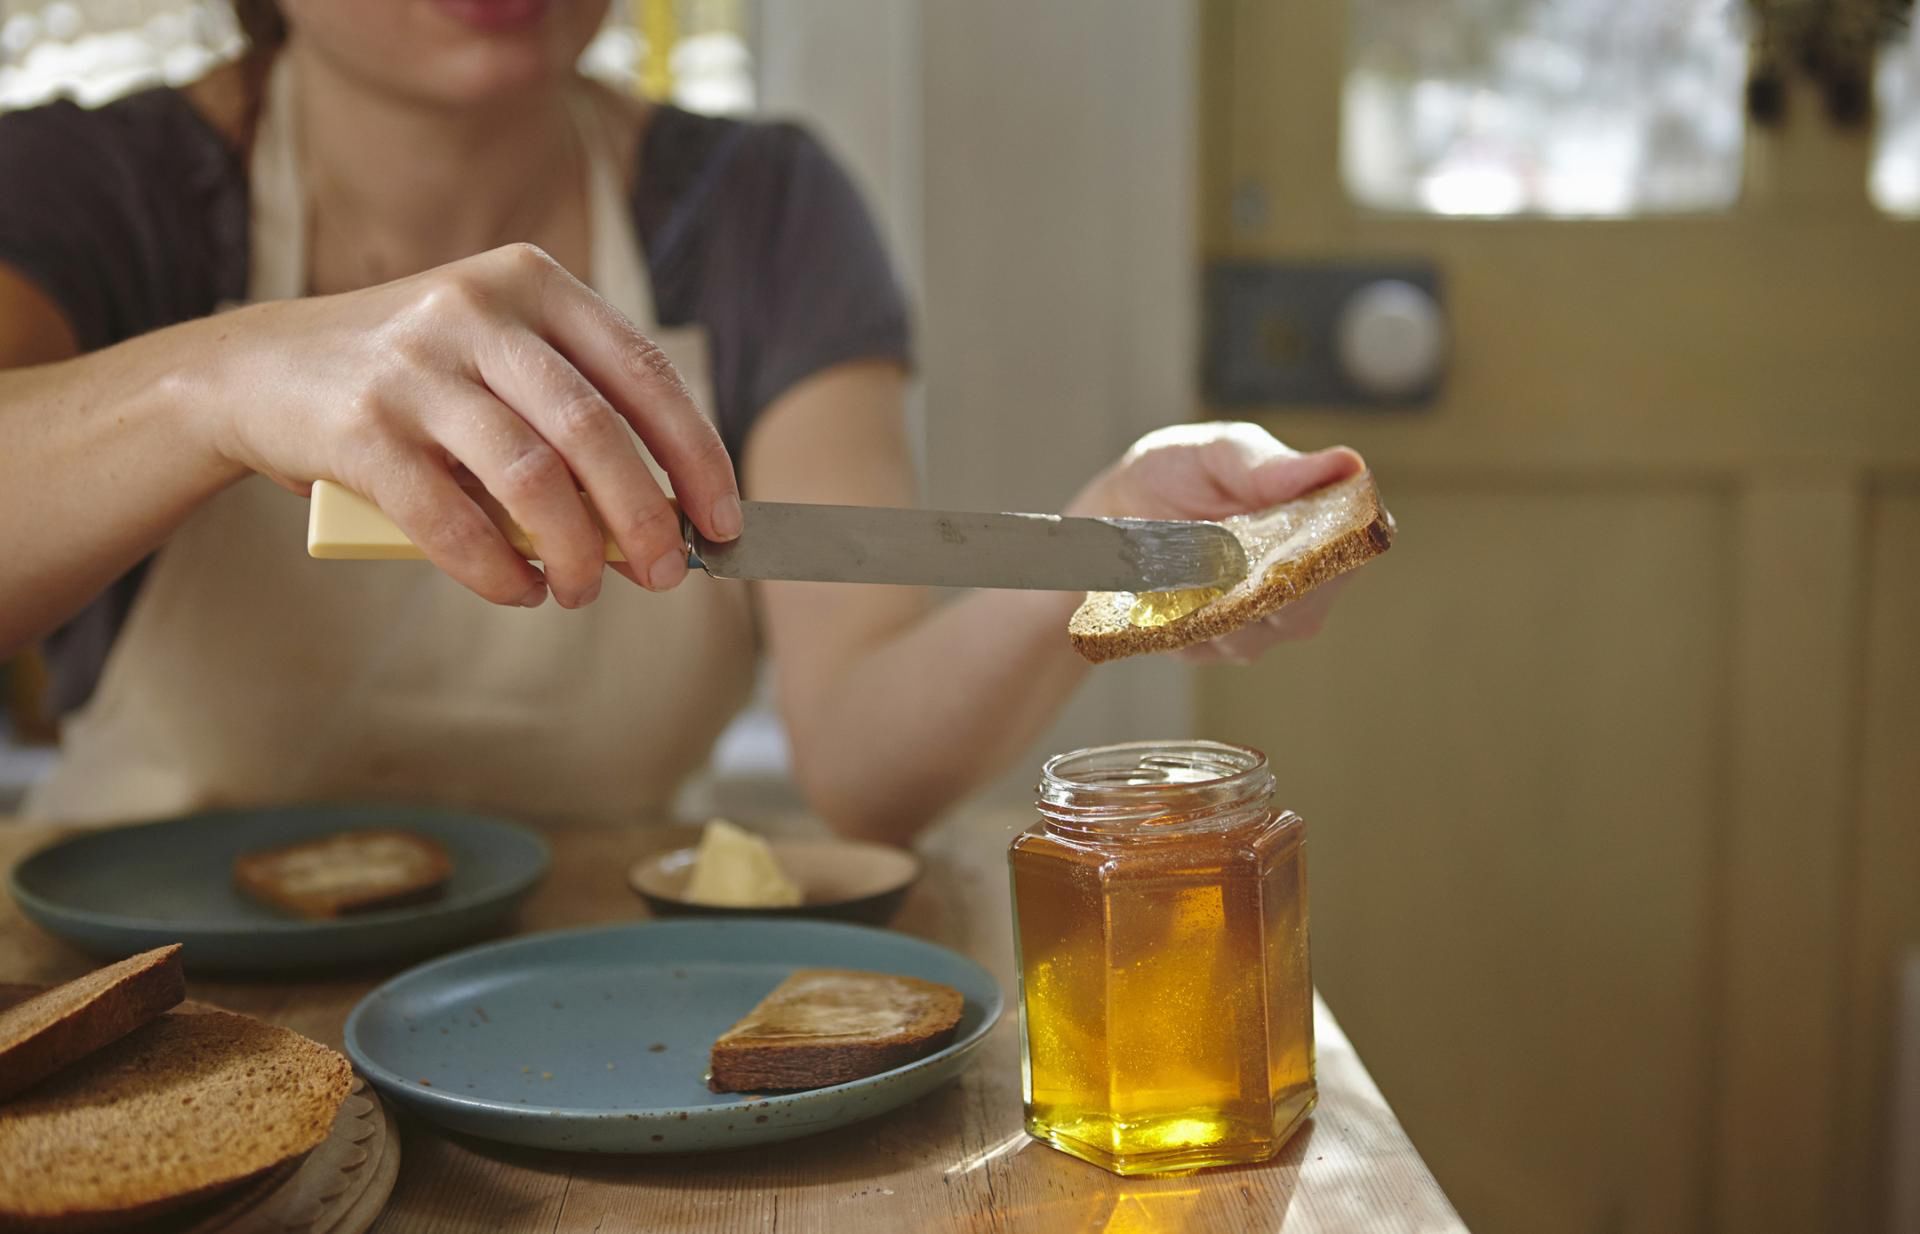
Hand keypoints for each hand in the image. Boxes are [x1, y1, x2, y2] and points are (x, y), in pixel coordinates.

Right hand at [198, 243, 740, 608]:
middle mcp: (477, 309)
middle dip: (643, 515)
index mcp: (532, 282)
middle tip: (665, 574)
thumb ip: (570, 420)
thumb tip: (654, 524)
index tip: (722, 520)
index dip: (695, 454)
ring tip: (582, 591)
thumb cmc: (410, 381)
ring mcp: (415, 364)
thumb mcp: (496, 363)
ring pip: (530, 475)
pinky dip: (496, 569)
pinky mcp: (359, 428)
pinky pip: (450, 518)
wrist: (255, 371)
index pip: (643, 373)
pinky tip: (519, 591)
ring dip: (573, 550)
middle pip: (594, 428)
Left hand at [1065, 422, 1364, 663]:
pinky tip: (1161, 595)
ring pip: (1251, 638)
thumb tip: (1346, 463)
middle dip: (1267, 594)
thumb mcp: (1219, 453)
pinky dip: (1181, 622)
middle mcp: (1293, 587)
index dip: (1333, 559)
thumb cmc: (1179, 471)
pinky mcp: (1203, 644)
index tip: (1300, 550)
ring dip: (1217, 610)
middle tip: (1228, 563)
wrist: (1111, 509)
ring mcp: (1250, 623)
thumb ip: (1271, 465)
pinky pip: (1201, 646)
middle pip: (1303, 613)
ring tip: (1184, 572)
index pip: (1349, 555)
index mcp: (1314, 530)